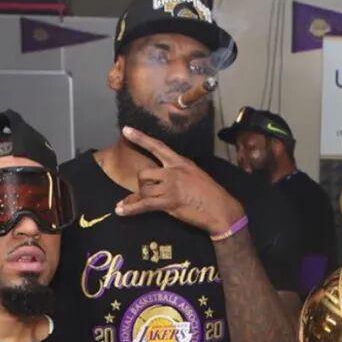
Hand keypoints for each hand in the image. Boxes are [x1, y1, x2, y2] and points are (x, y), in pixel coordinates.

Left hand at [115, 126, 245, 236]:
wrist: (221, 211)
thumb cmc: (212, 195)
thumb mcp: (196, 175)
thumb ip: (180, 173)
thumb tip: (166, 177)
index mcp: (180, 162)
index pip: (157, 146)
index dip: (140, 138)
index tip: (125, 130)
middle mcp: (173, 172)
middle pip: (144, 173)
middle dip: (142, 185)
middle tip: (144, 194)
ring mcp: (171, 187)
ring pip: (144, 190)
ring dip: (139, 199)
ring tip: (138, 206)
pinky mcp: (169, 202)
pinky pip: (144, 205)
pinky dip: (130, 209)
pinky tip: (120, 211)